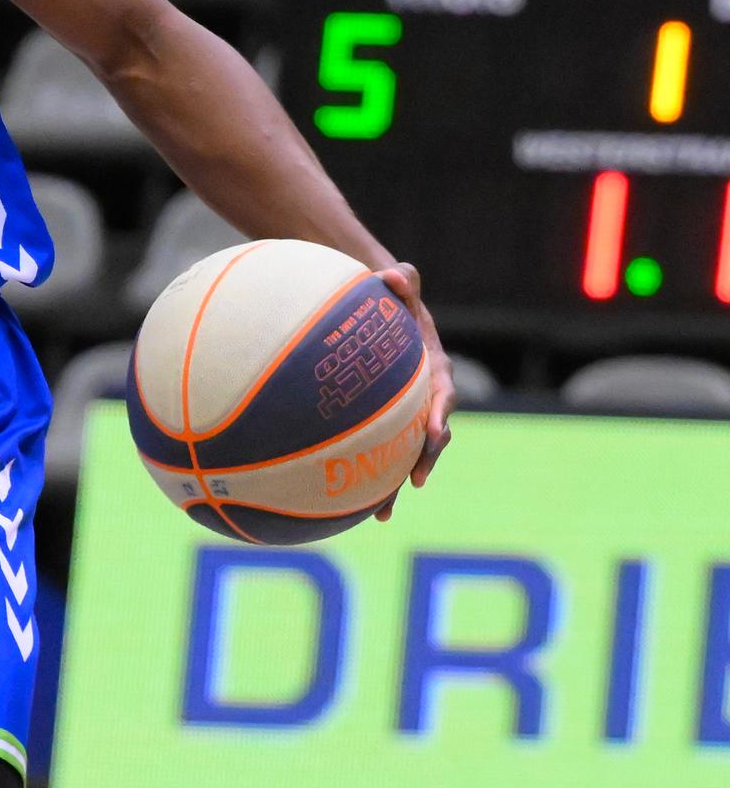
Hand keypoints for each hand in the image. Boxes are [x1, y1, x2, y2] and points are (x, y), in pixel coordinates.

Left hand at [373, 261, 451, 519]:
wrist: (376, 312)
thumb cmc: (388, 298)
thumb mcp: (398, 285)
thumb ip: (402, 280)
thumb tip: (390, 274)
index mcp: (434, 371)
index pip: (444, 396)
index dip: (441, 416)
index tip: (436, 432)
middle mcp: (424, 399)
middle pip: (430, 435)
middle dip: (425, 459)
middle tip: (416, 479)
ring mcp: (403, 415)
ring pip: (403, 454)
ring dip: (395, 484)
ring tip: (380, 513)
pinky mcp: (381, 423)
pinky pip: (375, 453)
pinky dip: (364, 477)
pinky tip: (344, 503)